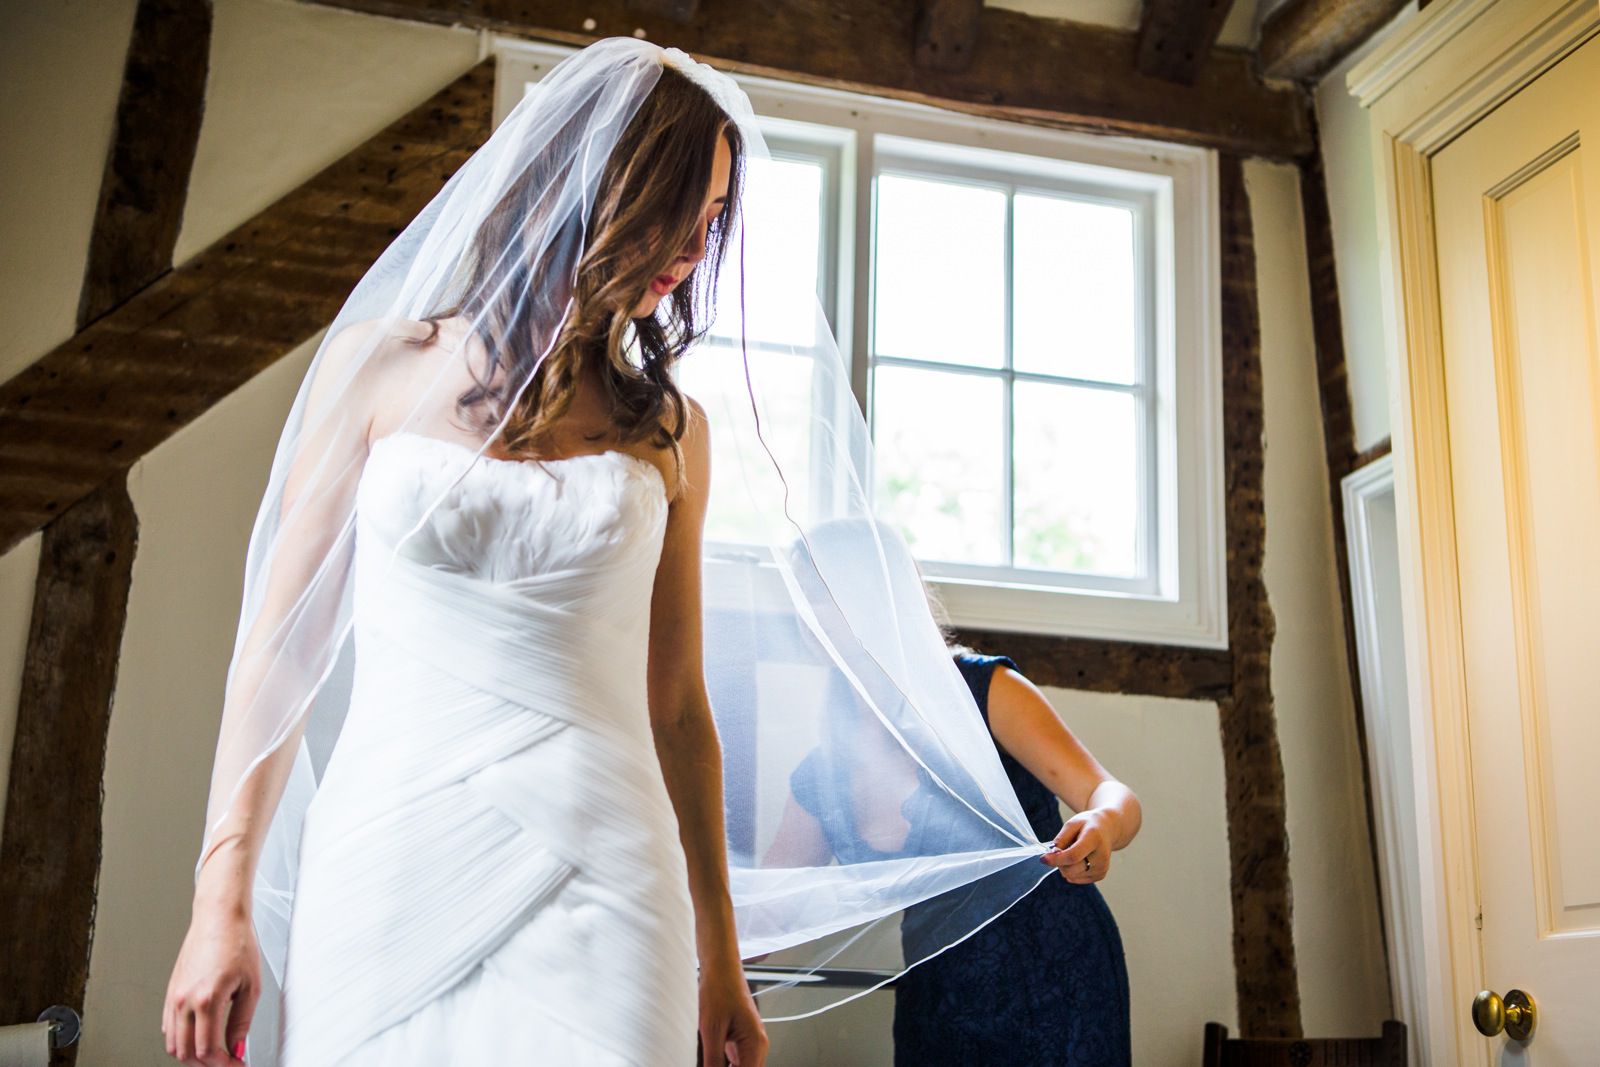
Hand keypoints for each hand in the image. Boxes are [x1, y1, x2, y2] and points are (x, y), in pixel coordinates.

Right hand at [163, 901, 258, 1065]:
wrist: (219, 918)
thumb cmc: (237, 943)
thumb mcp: (251, 986)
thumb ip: (242, 1022)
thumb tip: (237, 1047)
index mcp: (207, 999)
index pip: (208, 1050)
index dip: (223, 1064)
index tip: (236, 1064)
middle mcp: (185, 1001)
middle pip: (186, 1053)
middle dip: (207, 1064)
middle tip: (226, 1061)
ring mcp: (174, 997)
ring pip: (173, 1044)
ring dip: (192, 1054)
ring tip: (214, 1052)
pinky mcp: (170, 992)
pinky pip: (168, 1027)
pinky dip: (181, 1039)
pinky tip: (199, 1036)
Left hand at [699, 960, 767, 1066]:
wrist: (720, 967)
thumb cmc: (719, 989)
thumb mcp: (711, 1030)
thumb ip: (713, 1060)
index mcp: (755, 1043)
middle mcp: (757, 1044)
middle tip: (710, 1064)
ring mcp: (750, 1040)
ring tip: (709, 1060)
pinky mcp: (740, 1037)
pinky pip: (736, 1060)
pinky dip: (724, 1064)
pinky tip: (711, 1060)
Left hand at [1039, 809, 1116, 884]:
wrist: (1107, 829)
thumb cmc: (1087, 825)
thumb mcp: (1072, 824)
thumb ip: (1061, 839)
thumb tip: (1051, 856)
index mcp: (1094, 839)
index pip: (1073, 855)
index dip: (1056, 859)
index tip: (1043, 858)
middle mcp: (1101, 856)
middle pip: (1072, 869)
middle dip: (1059, 862)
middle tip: (1059, 850)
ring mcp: (1102, 868)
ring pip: (1073, 876)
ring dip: (1065, 866)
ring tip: (1072, 852)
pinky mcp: (1100, 875)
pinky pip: (1077, 879)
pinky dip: (1072, 871)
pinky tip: (1078, 859)